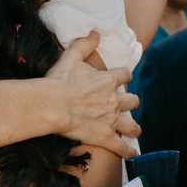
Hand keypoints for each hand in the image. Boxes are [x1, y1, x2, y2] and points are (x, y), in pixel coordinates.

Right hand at [47, 31, 140, 158]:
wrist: (51, 104)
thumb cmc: (59, 81)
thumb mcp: (71, 56)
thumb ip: (85, 43)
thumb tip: (95, 32)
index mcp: (109, 80)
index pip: (125, 76)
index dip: (123, 77)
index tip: (121, 79)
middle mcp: (114, 99)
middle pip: (132, 100)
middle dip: (130, 102)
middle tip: (126, 105)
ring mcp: (111, 119)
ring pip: (132, 125)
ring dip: (134, 128)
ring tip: (135, 130)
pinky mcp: (105, 136)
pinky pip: (121, 146)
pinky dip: (128, 151)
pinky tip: (132, 154)